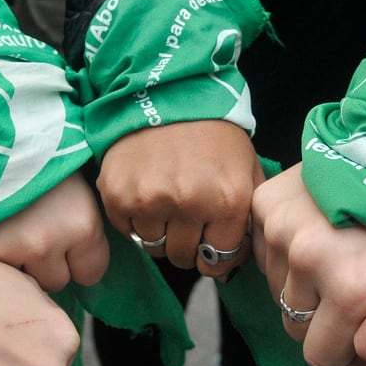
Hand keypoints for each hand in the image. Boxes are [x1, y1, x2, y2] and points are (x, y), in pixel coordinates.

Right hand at [0, 172, 109, 291]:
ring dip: (22, 265)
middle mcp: (49, 242)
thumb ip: (83, 219)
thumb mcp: (75, 182)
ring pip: (26, 282)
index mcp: (81, 223)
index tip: (68, 243)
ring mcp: (12, 250)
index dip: (80, 260)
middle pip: (58, 280)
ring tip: (11, 231)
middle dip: (49, 264)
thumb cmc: (39, 153)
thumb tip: (91, 254)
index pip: (92, 272)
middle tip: (34, 231)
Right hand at [97, 119, 263, 279]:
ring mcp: (149, 201)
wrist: (168, 94)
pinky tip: (146, 193)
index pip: (219, 259)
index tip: (211, 242)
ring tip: (166, 203)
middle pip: (184, 257)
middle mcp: (189, 204)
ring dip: (160, 233)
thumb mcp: (247, 171)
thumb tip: (226, 271)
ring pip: (153, 247)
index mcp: (228, 200)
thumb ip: (248, 221)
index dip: (216, 253)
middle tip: (188, 219)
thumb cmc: (214, 135)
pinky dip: (136, 220)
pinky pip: (127, 231)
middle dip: (188, 245)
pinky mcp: (117, 195)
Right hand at [252, 163, 365, 365]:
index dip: (339, 350)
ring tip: (332, 253)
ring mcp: (282, 230)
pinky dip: (282, 248)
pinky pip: (262, 249)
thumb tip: (349, 364)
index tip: (355, 330)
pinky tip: (313, 231)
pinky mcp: (265, 205)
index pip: (317, 356)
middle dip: (317, 317)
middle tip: (343, 290)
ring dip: (299, 280)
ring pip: (275, 286)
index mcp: (350, 292)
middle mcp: (308, 262)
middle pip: (292, 322)